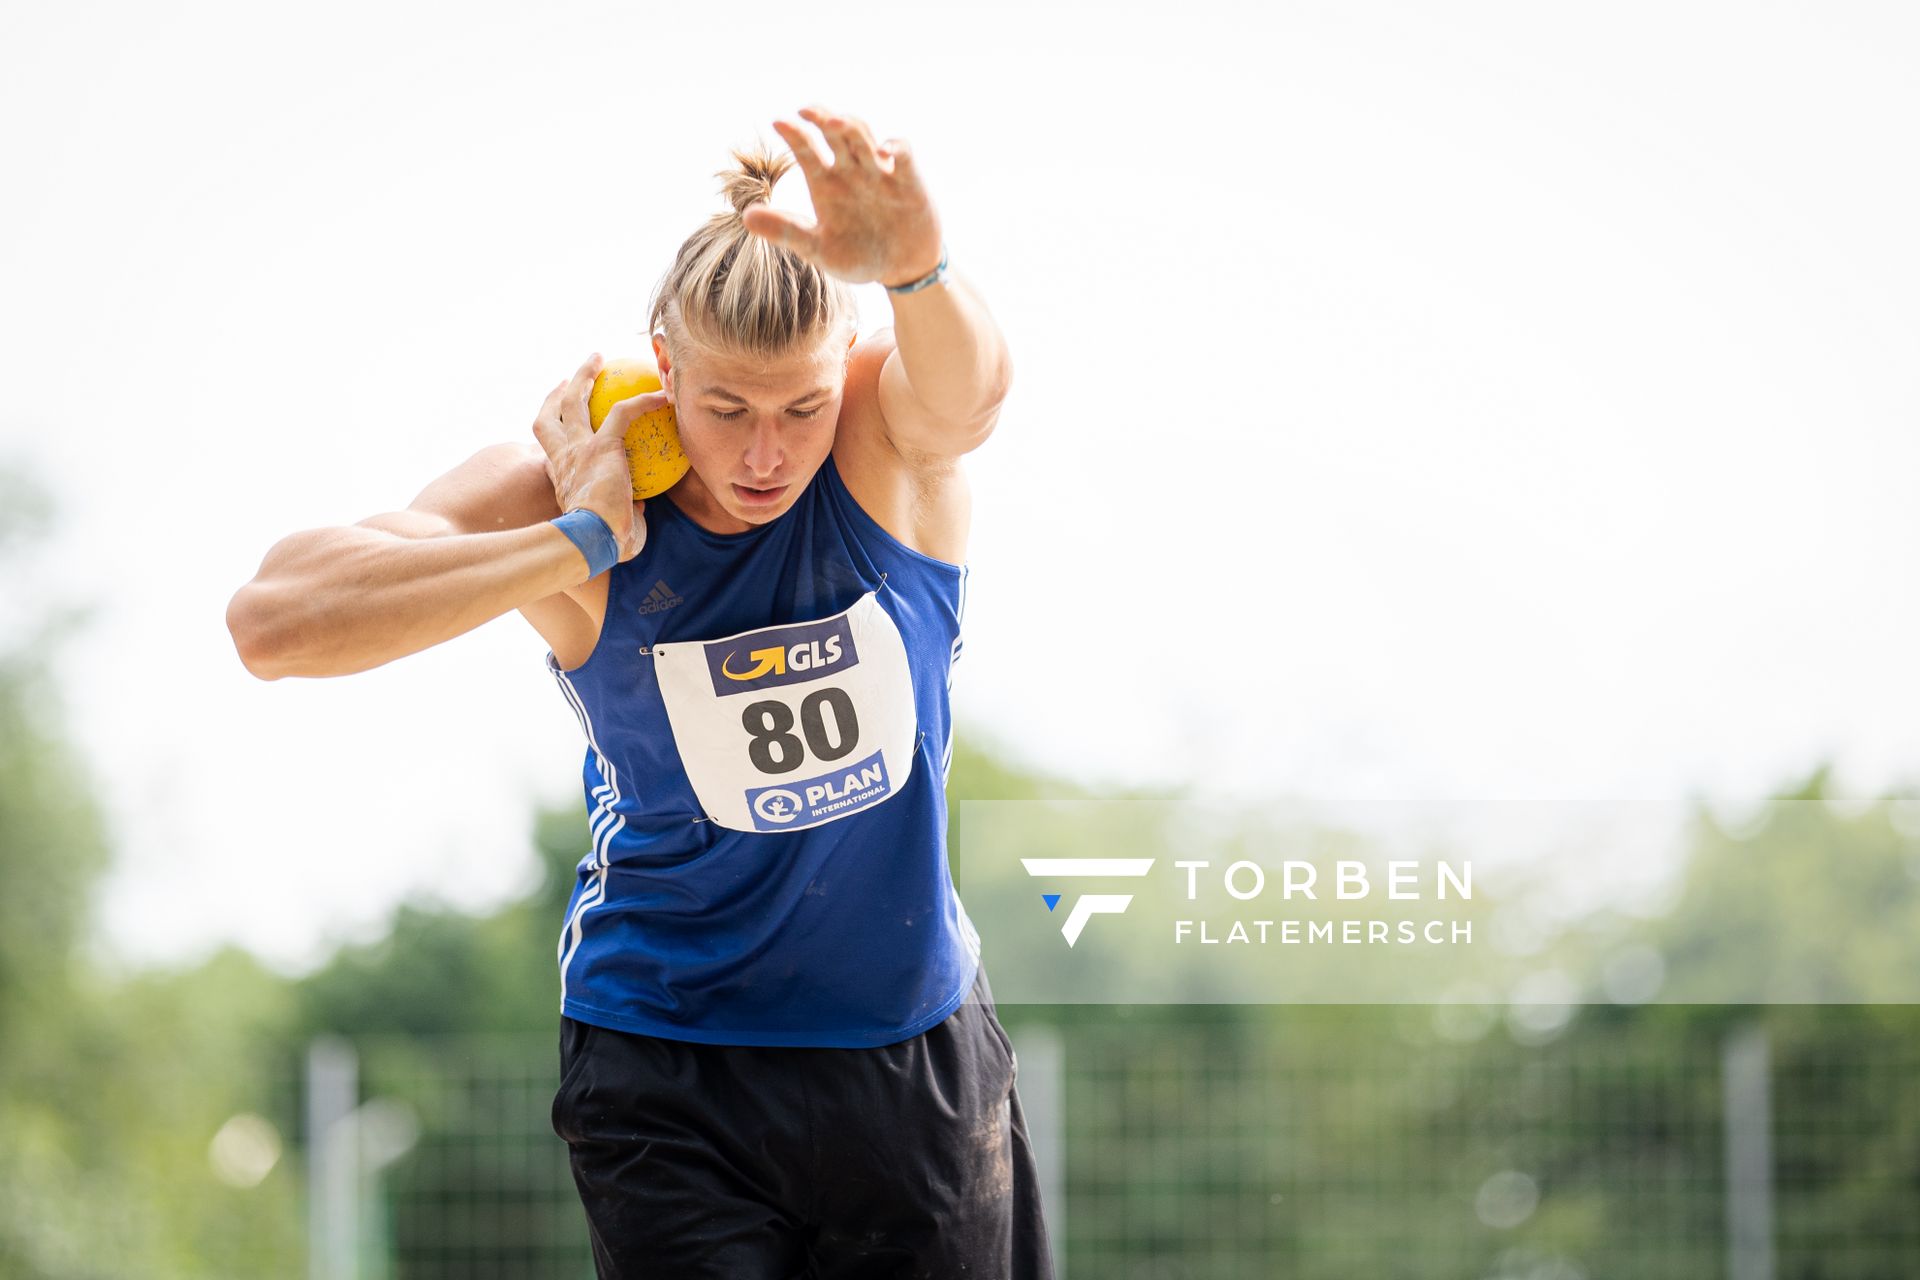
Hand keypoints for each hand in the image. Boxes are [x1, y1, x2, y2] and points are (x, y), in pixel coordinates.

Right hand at [530, 353, 661, 566]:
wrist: (591, 542)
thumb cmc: (600, 545)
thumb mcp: (608, 527)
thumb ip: (621, 511)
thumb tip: (636, 507)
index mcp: (560, 477)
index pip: (553, 449)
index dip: (557, 434)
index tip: (567, 425)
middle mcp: (563, 457)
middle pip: (551, 414)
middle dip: (560, 390)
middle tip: (571, 377)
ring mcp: (578, 448)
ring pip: (574, 400)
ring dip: (584, 375)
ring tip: (598, 359)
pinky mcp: (602, 445)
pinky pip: (624, 412)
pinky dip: (643, 401)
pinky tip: (662, 395)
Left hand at [743, 105, 944, 288]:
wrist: (902, 270)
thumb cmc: (858, 257)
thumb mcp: (819, 250)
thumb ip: (786, 231)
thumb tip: (746, 216)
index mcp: (826, 183)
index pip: (806, 148)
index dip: (794, 133)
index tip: (779, 123)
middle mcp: (850, 170)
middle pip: (835, 132)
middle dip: (822, 118)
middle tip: (808, 111)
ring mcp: (878, 170)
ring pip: (864, 136)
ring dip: (851, 127)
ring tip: (836, 123)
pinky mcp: (907, 178)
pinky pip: (903, 152)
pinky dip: (895, 147)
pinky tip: (883, 152)